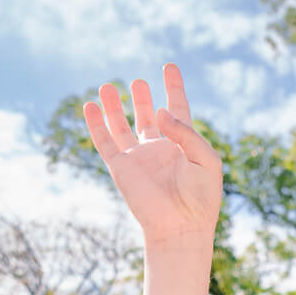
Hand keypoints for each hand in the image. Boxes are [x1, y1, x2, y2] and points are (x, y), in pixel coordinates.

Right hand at [82, 63, 222, 245]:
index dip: (173, 87)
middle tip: (139, 82)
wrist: (181, 227)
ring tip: (108, 85)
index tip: (169, 67)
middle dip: (142, 99)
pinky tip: (90, 106)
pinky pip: (105, 143)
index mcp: (183, 146)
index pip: (177, 110)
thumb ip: (186, 132)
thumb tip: (159, 112)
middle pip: (147, 117)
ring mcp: (139, 159)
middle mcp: (159, 150)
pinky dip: (96, 124)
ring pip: (122, 127)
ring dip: (114, 107)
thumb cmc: (200, 198)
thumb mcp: (205, 159)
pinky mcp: (121, 169)